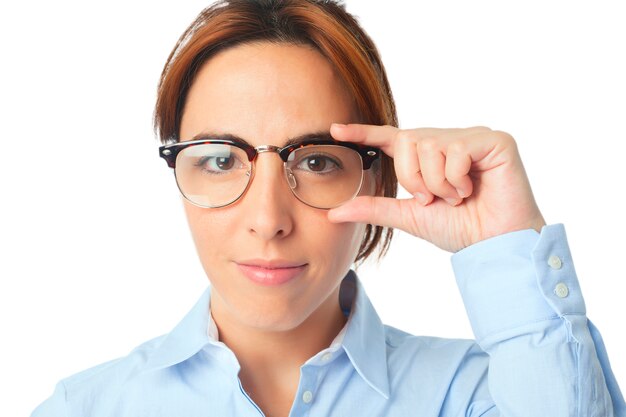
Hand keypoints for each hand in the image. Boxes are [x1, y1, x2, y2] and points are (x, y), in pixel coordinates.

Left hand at [328, 124, 545, 252]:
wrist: (494, 245)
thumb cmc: (459, 229)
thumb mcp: (409, 216)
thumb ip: (374, 208)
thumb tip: (333, 213)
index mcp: (430, 156)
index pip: (392, 138)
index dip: (364, 133)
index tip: (336, 130)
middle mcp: (450, 140)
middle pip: (408, 141)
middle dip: (413, 178)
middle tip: (434, 199)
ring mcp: (473, 137)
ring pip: (430, 145)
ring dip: (437, 183)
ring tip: (456, 198)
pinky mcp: (495, 141)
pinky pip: (457, 150)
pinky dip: (456, 179)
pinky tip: (472, 191)